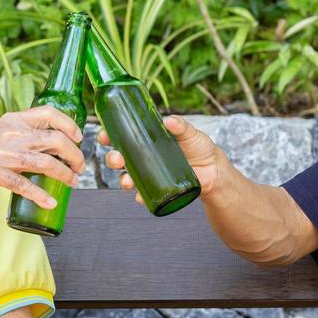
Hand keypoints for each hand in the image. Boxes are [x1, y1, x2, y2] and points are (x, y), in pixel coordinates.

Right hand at [0, 106, 84, 209]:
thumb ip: (27, 134)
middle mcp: (11, 133)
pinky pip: (25, 186)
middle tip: (79, 166)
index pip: (48, 113)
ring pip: (46, 163)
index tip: (79, 138)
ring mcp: (3, 154)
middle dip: (74, 155)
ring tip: (72, 181)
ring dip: (64, 174)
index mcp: (14, 120)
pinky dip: (41, 196)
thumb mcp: (5, 134)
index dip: (69, 124)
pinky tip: (51, 203)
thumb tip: (59, 143)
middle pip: (54, 140)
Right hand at [98, 115, 224, 200]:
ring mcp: (148, 174)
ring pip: (126, 178)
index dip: (108, 136)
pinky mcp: (156, 189)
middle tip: (116, 158)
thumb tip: (169, 120)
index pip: (121, 136)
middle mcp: (143, 157)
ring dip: (122, 180)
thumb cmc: (199, 148)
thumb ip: (181, 127)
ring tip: (127, 181)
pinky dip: (140, 197)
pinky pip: (143, 195)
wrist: (213, 170)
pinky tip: (140, 196)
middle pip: (119, 158)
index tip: (104, 135)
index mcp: (145, 140)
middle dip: (112, 159)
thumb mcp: (190, 134)